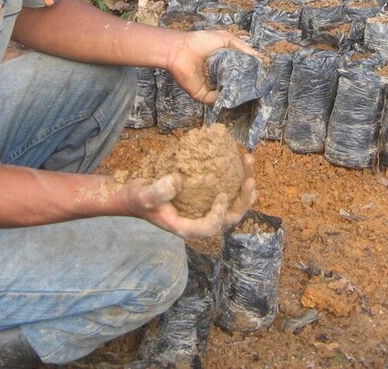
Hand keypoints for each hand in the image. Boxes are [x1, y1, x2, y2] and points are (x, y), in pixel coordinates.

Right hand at [123, 153, 257, 239]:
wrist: (137, 195)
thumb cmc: (140, 199)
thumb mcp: (145, 195)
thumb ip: (159, 190)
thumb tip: (179, 179)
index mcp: (187, 226)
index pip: (209, 228)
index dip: (219, 215)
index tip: (222, 195)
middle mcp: (200, 220)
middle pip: (230, 217)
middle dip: (243, 200)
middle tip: (249, 180)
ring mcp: (206, 208)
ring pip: (234, 203)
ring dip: (245, 186)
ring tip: (248, 161)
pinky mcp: (207, 197)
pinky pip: (229, 191)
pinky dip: (236, 177)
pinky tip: (240, 160)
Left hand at [166, 30, 260, 104]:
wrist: (180, 49)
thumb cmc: (201, 41)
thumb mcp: (226, 38)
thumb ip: (242, 47)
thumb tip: (260, 57)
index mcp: (224, 66)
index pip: (240, 74)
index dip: (250, 75)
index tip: (262, 77)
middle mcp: (219, 78)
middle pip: (236, 86)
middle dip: (246, 87)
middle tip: (258, 87)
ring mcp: (212, 88)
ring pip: (228, 95)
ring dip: (237, 94)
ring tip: (249, 91)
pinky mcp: (204, 96)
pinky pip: (218, 101)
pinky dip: (226, 99)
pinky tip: (234, 93)